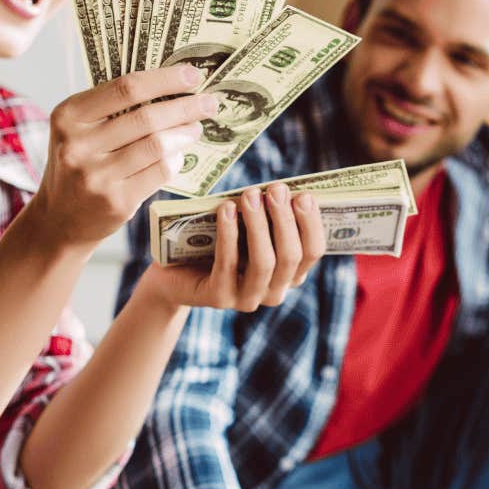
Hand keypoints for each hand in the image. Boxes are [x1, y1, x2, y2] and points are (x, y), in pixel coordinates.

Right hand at [27, 66, 216, 248]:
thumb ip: (112, 109)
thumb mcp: (80, 131)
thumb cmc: (79, 165)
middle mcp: (78, 145)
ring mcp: (97, 176)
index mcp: (68, 116)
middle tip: (209, 102)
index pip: (125, 88)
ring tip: (196, 128)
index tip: (192, 74)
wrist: (61, 220)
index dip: (164, 79)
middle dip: (185, 107)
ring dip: (185, 133)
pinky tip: (180, 155)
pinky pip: (160, 172)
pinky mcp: (117, 201)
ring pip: (157, 145)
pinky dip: (176, 160)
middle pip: (146, 117)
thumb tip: (172, 86)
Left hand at [138, 185, 326, 311]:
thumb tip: (280, 189)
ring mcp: (248, 299)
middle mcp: (275, 292)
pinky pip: (228, 264)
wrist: (176, 272)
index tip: (305, 194)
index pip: (313, 252)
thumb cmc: (220, 241)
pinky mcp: (220, 298)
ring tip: (250, 194)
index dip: (311, 223)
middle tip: (276, 188)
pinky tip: (226, 208)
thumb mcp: (249, 228)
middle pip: (291, 256)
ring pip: (264, 262)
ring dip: (259, 224)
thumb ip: (268, 216)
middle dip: (285, 219)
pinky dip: (229, 233)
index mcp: (290, 274)